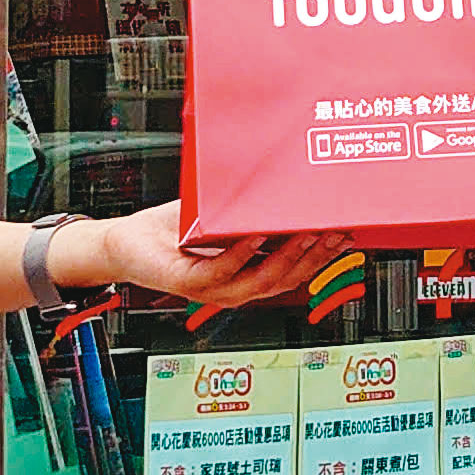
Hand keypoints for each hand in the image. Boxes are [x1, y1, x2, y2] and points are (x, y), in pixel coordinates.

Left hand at [80, 204, 351, 308]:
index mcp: (248, 275)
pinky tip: (255, 236)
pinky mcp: (189, 284)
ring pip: (261, 281)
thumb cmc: (173, 231)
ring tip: (306, 233)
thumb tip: (286, 184)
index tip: (346, 234)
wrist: (128, 244)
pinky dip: (242, 254)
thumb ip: (251, 210)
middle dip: (316, 256)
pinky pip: (221, 271)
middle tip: (336, 231)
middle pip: (287, 279)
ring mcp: (213, 290)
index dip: (324, 258)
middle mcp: (235, 288)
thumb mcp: (222, 216)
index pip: (296, 272)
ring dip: (288, 257)